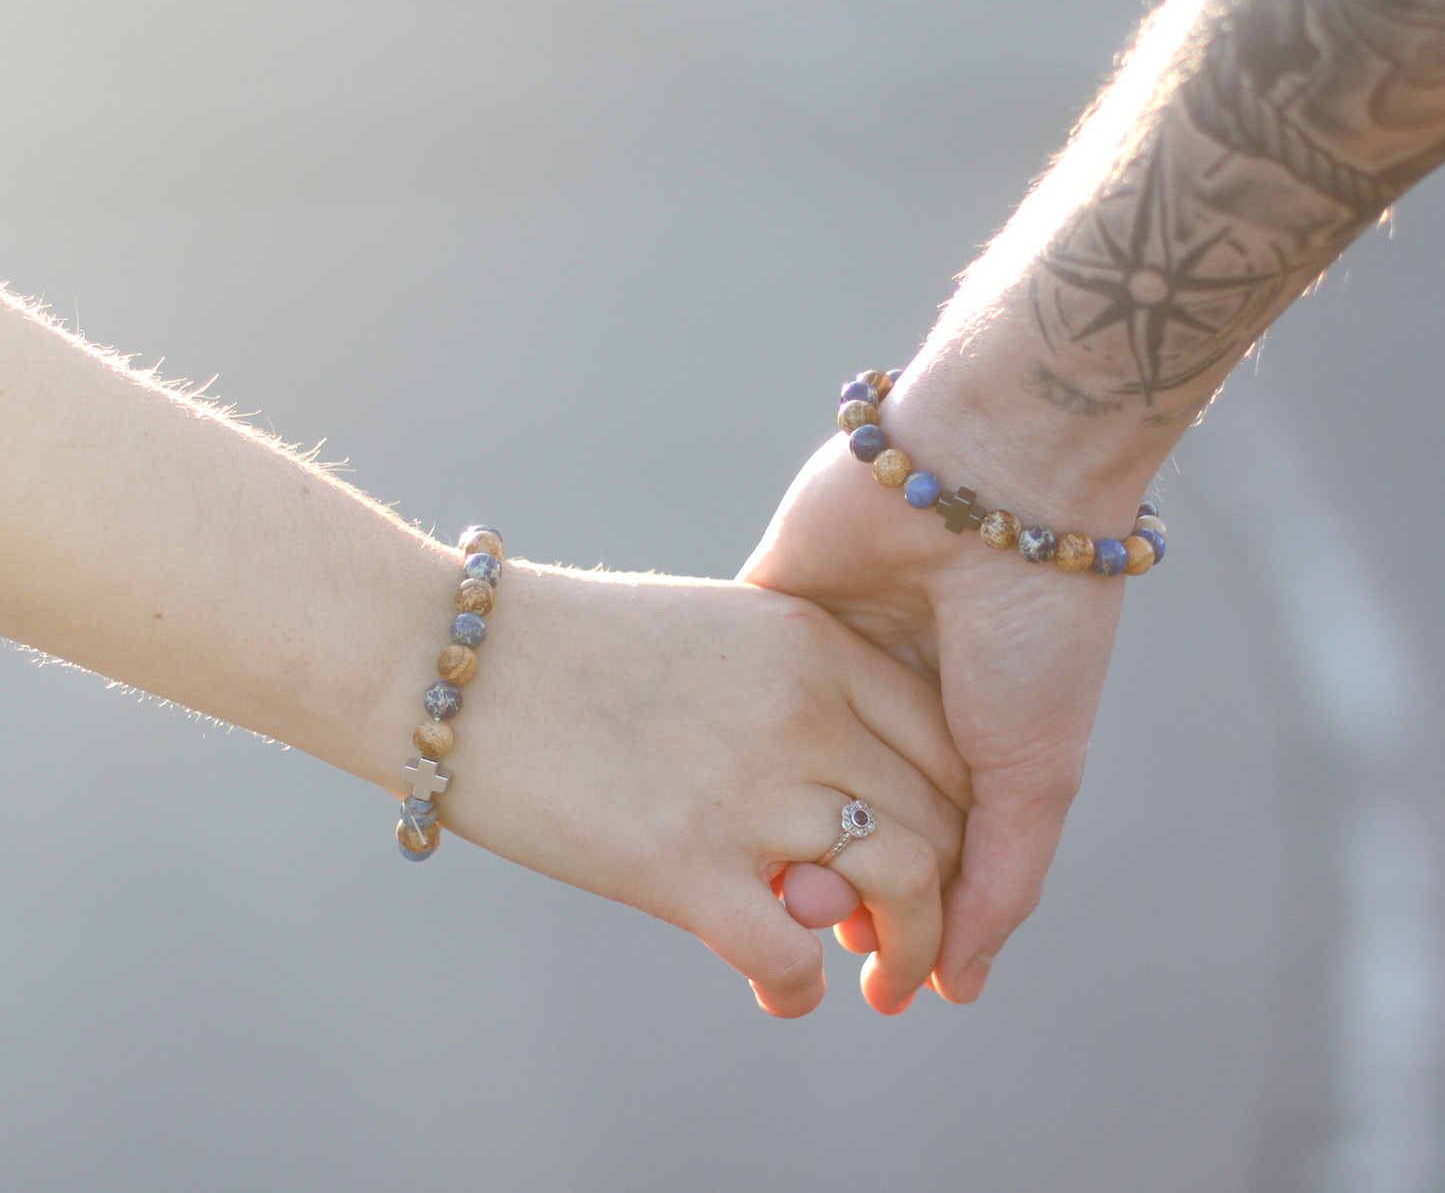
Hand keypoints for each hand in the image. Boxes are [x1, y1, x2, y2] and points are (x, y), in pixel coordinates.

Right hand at [393, 561, 968, 1016]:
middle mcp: (800, 709)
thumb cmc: (572, 645)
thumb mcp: (713, 629)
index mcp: (811, 642)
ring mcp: (744, 787)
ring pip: (902, 888)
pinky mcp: (677, 864)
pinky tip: (780, 990)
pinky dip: (800, 988)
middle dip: (948, 891)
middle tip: (909, 934)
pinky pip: (792, 955)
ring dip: (905, 951)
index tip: (943, 855)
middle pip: (940, 818)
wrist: (448, 660)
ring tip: (884, 981)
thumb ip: (795, 687)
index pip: (944, 739)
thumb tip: (844, 784)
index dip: (960, 813)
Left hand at [743, 363, 1144, 1002]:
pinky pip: (732, 688)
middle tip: (805, 917)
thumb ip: (996, 884)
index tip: (869, 962)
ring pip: (776, 764)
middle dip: (822, 871)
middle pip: (836, 811)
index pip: (910, 845)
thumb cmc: (1034, 628)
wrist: (991, 478)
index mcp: (963, 737)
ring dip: (766, 819)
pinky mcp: (769, 606)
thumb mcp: (1035, 772)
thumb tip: (952, 987)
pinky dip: (724, 739)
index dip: (890, 907)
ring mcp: (826, 653)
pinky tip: (707, 789)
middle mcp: (892, 700)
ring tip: (756, 873)